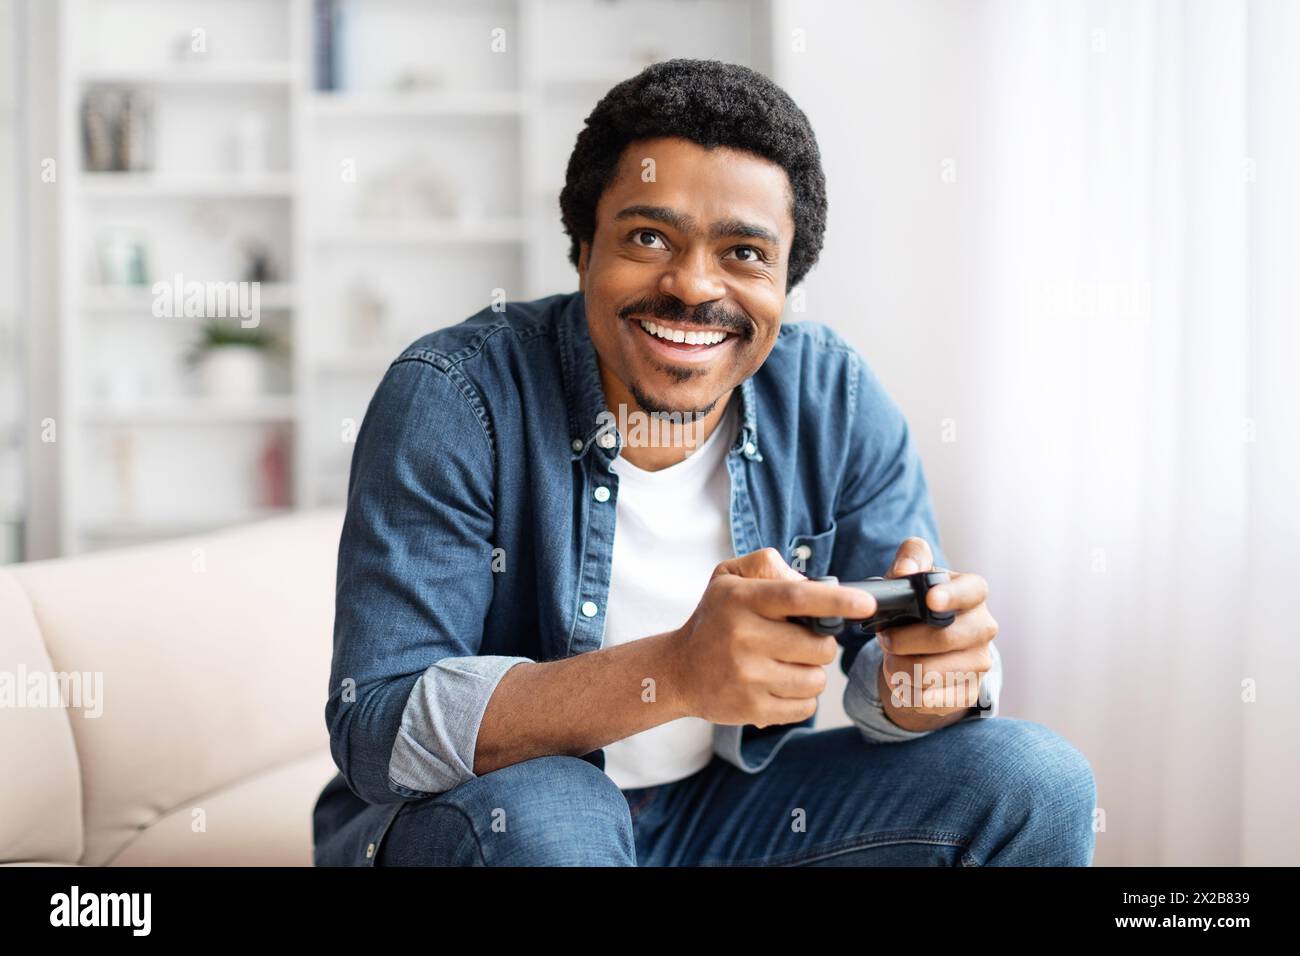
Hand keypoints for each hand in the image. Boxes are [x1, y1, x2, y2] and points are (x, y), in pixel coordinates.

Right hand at [671, 547, 877, 728]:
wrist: (677, 671)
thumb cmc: (714, 619)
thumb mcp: (728, 576)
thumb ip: (767, 566)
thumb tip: (809, 583)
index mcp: (742, 601)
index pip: (798, 598)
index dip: (837, 600)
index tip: (866, 603)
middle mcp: (744, 638)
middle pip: (819, 646)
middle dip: (823, 644)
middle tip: (802, 640)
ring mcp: (748, 677)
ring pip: (816, 680)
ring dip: (813, 672)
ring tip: (789, 663)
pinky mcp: (752, 709)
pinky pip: (805, 707)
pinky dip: (802, 697)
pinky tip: (781, 685)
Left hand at [875, 538, 996, 726]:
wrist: (927, 646)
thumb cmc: (917, 602)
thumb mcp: (912, 574)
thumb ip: (910, 558)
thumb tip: (904, 570)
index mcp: (973, 592)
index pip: (970, 591)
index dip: (950, 596)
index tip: (929, 600)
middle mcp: (984, 627)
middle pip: (942, 638)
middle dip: (902, 640)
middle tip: (884, 638)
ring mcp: (980, 662)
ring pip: (929, 673)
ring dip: (897, 667)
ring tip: (892, 658)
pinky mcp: (968, 692)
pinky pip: (929, 699)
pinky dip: (906, 691)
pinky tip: (904, 680)